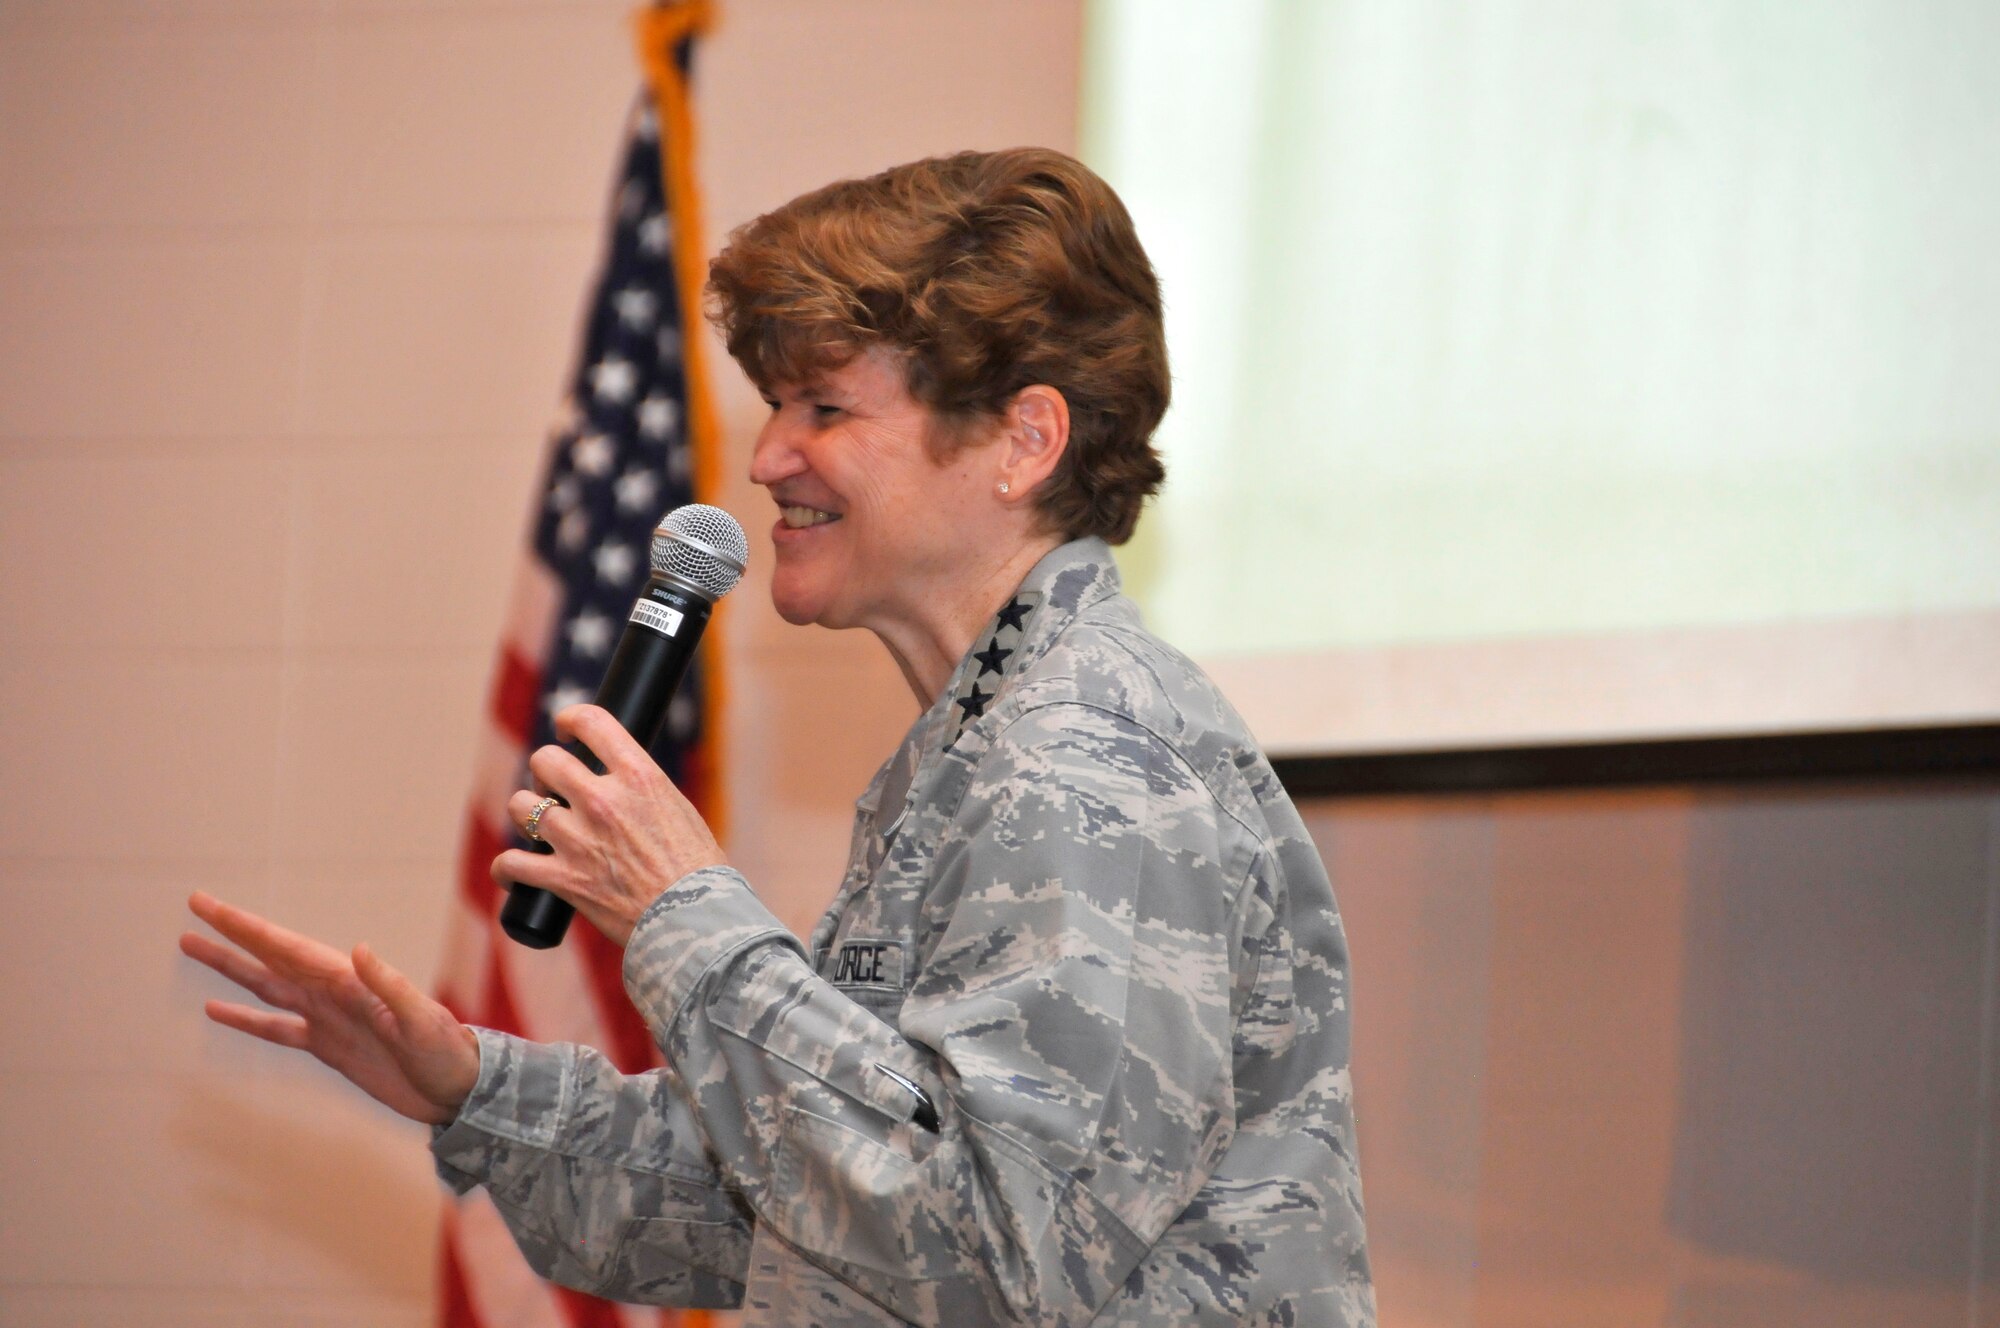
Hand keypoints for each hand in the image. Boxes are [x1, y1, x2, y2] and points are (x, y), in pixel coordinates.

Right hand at [180, 892, 479, 1124]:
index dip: (248, 928)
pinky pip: (277, 1028)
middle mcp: (333, 993)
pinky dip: (247, 1018)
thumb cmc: (446, 1053)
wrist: (457, 1089)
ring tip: (193, 946)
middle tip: (195, 907)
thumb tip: (360, 949)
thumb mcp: (423, 1021)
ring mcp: (327, 1018)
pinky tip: (218, 1009)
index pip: (287, 947)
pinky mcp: (328, 1046)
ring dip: (231, 968)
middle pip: (270, 956)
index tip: (212, 907)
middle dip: (232, 934)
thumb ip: (391, 986)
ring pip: (267, 986)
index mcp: (350, 981)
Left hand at [493, 704, 727, 946]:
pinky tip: (511, 871)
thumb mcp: (678, 810)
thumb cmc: (698, 870)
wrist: (696, 921)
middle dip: (546, 771)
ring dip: (525, 812)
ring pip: (521, 806)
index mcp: (638, 776)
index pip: (591, 722)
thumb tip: (617, 784)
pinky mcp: (563, 879)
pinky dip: (507, 869)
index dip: (570, 719)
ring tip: (538, 824)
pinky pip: (511, 863)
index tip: (565, 729)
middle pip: (546, 760)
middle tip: (555, 787)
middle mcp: (603, 800)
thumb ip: (642, 791)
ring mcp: (578, 839)